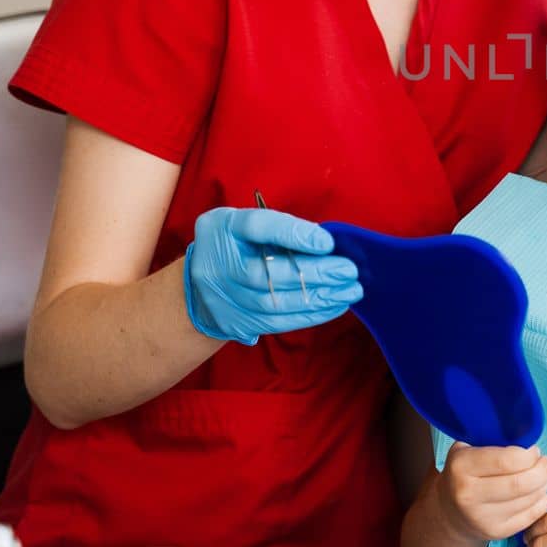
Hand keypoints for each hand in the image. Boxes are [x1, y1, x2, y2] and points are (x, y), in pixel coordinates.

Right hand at [184, 207, 363, 344]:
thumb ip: (280, 229)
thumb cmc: (236, 244)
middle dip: (316, 273)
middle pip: (269, 273)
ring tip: (349, 291)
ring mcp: (224, 298)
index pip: (258, 227)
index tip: (328, 242)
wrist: (197, 286)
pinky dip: (310, 315)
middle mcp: (218, 264)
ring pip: (276, 303)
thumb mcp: (249, 223)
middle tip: (349, 271)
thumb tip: (323, 244)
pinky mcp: (236, 322)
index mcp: (223, 227)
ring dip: (319, 298)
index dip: (294, 234)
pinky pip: (277, 323)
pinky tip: (334, 306)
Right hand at [436, 442, 546, 544]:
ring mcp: (482, 517)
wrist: (450, 512)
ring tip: (540, 476)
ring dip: (543, 484)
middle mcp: (468, 495)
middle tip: (545, 462)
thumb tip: (529, 439)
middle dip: (542, 470)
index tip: (534, 450)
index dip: (529, 454)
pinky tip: (536, 492)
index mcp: (462, 467)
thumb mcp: (468, 449)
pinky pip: (532, 515)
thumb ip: (494, 442)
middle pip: (521, 483)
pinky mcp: (496, 533)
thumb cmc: (466, 473)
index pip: (507, 460)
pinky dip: (541, 501)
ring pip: (529, 499)